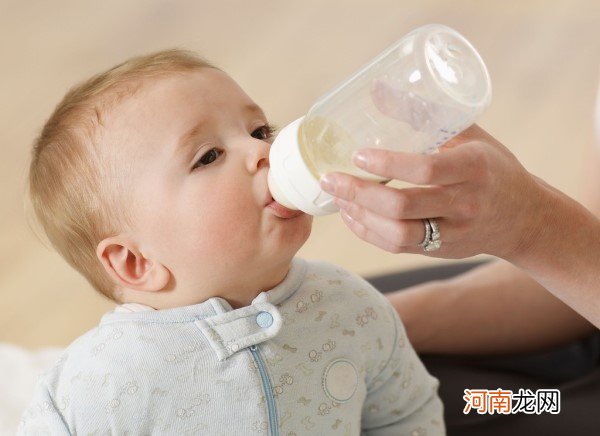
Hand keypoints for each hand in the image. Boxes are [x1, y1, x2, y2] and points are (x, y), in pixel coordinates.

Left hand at [319, 124, 546, 259]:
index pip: (426, 170)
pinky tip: (352, 215)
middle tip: (330, 179)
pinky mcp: (441, 251)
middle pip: (403, 206)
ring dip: (360, 216)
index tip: (357, 155)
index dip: (388, 164)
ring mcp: (453, 232)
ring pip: (397, 234)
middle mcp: (464, 204)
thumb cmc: (492, 167)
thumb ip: (424, 114)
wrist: (524, 218)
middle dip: (359, 193)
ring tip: (337, 197)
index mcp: (473, 168)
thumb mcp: (469, 134)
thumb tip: (376, 89)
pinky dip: (369, 233)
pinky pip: (398, 247)